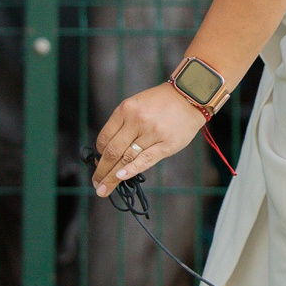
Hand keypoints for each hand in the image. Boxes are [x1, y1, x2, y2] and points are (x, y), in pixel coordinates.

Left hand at [92, 84, 209, 193]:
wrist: (189, 96)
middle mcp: (137, 121)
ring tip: (103, 189)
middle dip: (101, 171)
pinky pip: (146, 159)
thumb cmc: (160, 103)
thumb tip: (109, 153)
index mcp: (126, 110)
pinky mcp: (167, 144)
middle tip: (96, 184)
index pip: (105, 137)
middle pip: (113, 151)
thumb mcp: (136, 104)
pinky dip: (132, 170)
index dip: (99, 154)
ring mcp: (152, 133)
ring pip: (127, 158)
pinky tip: (121, 177)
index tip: (99, 164)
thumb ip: (123, 125)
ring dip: (112, 176)